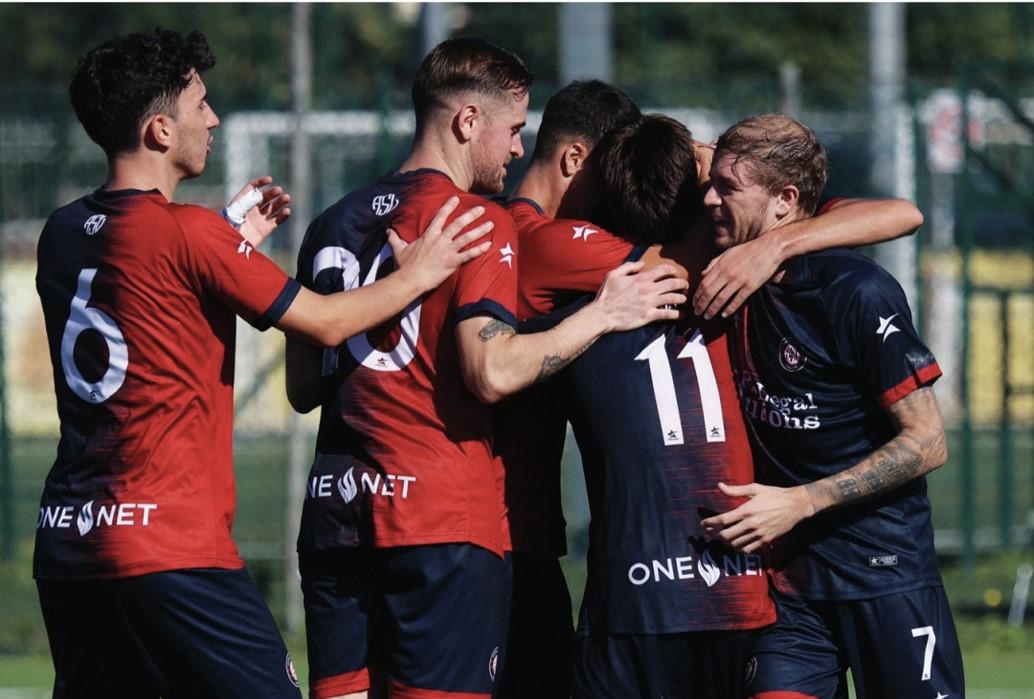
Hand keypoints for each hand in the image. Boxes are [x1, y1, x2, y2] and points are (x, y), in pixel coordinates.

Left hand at [232, 176, 291, 246]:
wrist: (230, 245)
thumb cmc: (227, 227)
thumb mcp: (233, 210)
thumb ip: (244, 200)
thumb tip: (255, 190)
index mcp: (243, 202)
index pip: (253, 188)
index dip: (261, 182)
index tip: (269, 180)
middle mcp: (252, 209)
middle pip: (265, 197)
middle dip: (272, 193)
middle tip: (279, 190)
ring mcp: (260, 219)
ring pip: (273, 207)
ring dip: (280, 202)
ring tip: (287, 198)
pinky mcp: (266, 229)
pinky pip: (277, 221)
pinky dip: (283, 216)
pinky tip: (287, 211)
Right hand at [388, 196, 493, 292]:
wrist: (410, 279)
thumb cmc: (404, 265)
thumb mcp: (398, 249)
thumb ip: (395, 238)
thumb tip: (388, 230)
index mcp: (429, 235)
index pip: (440, 217)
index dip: (449, 207)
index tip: (456, 198)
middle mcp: (440, 240)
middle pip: (458, 224)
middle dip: (471, 215)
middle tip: (482, 208)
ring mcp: (447, 250)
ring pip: (467, 237)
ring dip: (479, 230)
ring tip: (491, 224)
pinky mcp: (452, 262)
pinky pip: (468, 255)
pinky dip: (479, 250)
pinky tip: (489, 245)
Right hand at [593, 260, 687, 331]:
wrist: (602, 314)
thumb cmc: (606, 295)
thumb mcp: (613, 275)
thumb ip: (629, 266)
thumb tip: (642, 264)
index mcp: (641, 278)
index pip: (663, 270)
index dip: (673, 270)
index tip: (675, 273)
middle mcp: (648, 289)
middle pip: (673, 283)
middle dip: (683, 284)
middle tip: (685, 286)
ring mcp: (650, 303)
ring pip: (674, 298)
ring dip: (682, 298)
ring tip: (684, 299)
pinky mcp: (649, 315)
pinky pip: (668, 314)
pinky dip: (678, 315)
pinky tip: (682, 315)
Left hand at [692, 234, 781, 318]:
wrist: (769, 248)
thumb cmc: (748, 250)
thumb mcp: (727, 253)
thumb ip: (713, 264)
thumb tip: (702, 274)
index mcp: (721, 265)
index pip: (704, 283)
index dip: (697, 295)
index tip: (694, 303)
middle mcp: (727, 273)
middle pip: (709, 293)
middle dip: (701, 305)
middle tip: (697, 313)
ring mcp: (739, 280)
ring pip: (721, 299)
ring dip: (712, 309)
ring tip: (707, 316)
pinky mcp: (750, 286)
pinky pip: (737, 300)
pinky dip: (729, 309)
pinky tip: (724, 314)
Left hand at [699, 481, 814, 552]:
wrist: (795, 506)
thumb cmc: (774, 494)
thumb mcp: (755, 488)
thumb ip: (735, 490)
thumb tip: (719, 486)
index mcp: (747, 510)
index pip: (723, 519)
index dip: (710, 522)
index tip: (703, 523)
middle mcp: (752, 524)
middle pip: (726, 535)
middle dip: (714, 534)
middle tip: (708, 531)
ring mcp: (759, 534)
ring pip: (736, 544)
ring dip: (724, 542)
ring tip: (718, 537)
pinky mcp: (766, 540)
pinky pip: (748, 549)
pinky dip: (738, 548)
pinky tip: (733, 544)